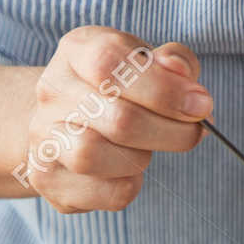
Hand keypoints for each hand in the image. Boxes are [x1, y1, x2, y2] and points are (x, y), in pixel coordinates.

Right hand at [25, 29, 210, 212]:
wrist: (65, 123)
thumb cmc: (118, 89)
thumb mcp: (147, 62)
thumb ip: (173, 63)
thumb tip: (185, 78)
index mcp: (76, 51)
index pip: (111, 63)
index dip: (163, 88)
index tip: (200, 104)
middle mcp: (52, 91)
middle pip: (118, 118)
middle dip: (170, 131)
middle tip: (194, 132)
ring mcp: (43, 138)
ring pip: (96, 156)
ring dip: (140, 157)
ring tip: (146, 149)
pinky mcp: (49, 181)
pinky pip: (105, 192)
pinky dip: (129, 185)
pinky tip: (128, 171)